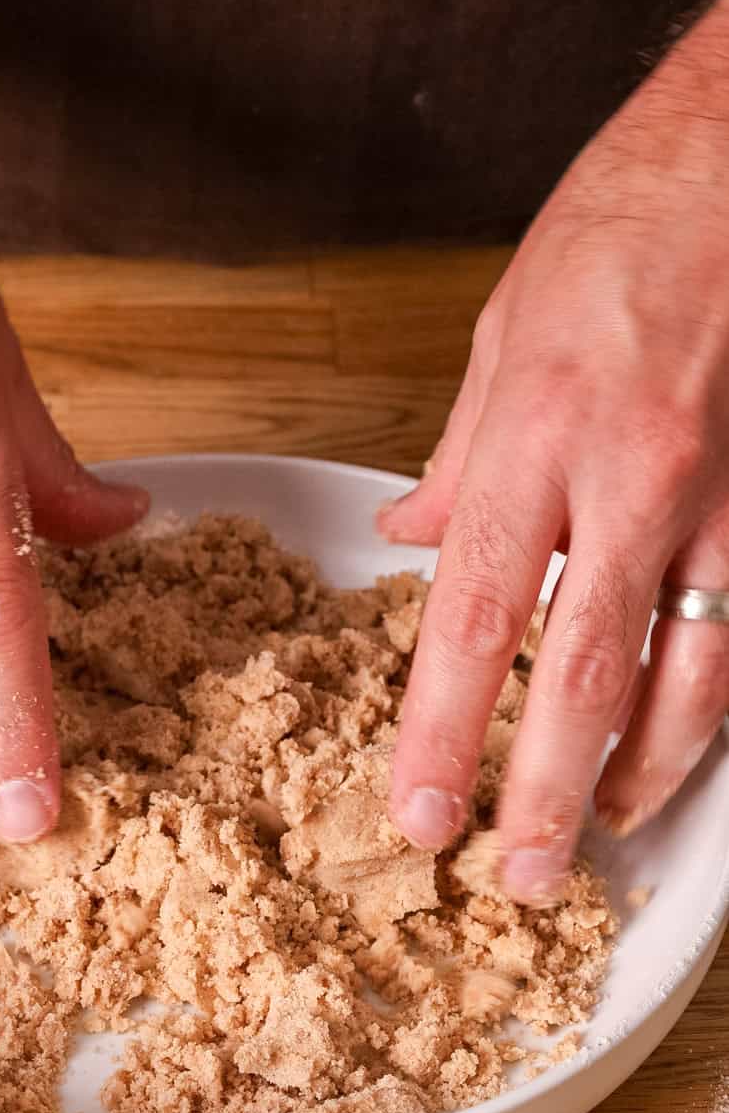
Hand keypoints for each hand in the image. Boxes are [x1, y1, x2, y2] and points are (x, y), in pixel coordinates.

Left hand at [379, 0, 728, 901]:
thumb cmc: (611, 237)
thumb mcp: (498, 338)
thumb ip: (460, 460)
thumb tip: (413, 532)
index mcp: (533, 440)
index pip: (474, 619)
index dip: (442, 730)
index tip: (417, 809)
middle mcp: (623, 483)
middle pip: (579, 675)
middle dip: (544, 791)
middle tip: (517, 876)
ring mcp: (709, 500)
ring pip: (680, 674)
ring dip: (639, 772)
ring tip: (599, 838)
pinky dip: (707, 707)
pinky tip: (678, 755)